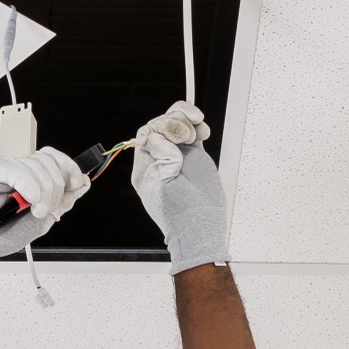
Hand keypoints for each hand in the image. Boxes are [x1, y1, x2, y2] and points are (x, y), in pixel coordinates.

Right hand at [0, 149, 84, 274]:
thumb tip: (83, 183)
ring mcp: (5, 166)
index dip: (69, 168)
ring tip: (33, 211)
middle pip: (49, 161)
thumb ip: (63, 200)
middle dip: (54, 188)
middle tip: (45, 209)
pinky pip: (16, 169)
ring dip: (40, 192)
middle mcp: (20, 169)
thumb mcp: (44, 218)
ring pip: (35, 166)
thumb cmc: (5, 234)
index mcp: (33, 177)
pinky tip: (27, 199)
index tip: (75, 184)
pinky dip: (27, 185)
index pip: (55, 158)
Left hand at [138, 105, 226, 269]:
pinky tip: (203, 131)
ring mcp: (178, 156)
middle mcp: (160, 159)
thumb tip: (159, 138)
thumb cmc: (178, 215)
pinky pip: (194, 133)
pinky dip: (199, 126)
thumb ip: (161, 159)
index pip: (147, 135)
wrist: (201, 227)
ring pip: (178, 124)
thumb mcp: (161, 186)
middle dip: (174, 123)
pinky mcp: (195, 156)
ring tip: (196, 133)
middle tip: (186, 135)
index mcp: (146, 167)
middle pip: (162, 125)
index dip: (158, 128)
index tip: (170, 133)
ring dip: (187, 121)